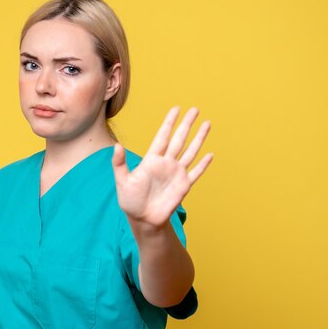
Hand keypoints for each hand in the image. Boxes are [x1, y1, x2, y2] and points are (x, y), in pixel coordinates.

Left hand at [112, 106, 212, 229]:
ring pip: (190, 151)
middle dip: (187, 124)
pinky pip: (196, 172)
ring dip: (199, 138)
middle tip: (195, 109)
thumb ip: (119, 163)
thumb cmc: (130, 200)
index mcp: (151, 159)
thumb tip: (116, 145)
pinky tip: (210, 155)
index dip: (169, 122)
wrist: (142, 219)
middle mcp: (166, 163)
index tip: (176, 109)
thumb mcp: (122, 181)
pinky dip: (203, 164)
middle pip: (179, 139)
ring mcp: (176, 173)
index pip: (163, 136)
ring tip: (207, 124)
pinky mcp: (183, 185)